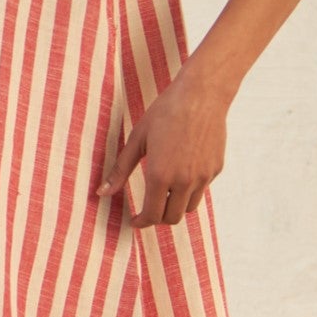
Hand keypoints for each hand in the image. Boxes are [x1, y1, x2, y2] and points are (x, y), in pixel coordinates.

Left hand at [96, 69, 229, 227]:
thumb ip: (120, 170)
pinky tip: (181, 172)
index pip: (152, 214)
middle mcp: (183, 181)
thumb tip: (101, 193)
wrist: (201, 94)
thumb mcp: (137, 139)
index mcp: (160, 175)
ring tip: (164, 193)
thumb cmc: (165, 112)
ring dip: (174, 207)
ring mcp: (202, 176)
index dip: (141, 222)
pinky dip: (189, 189)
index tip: (135, 221)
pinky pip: (201, 189)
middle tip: (148, 210)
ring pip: (188, 207)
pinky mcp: (215, 169)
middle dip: (157, 218)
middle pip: (171, 218)